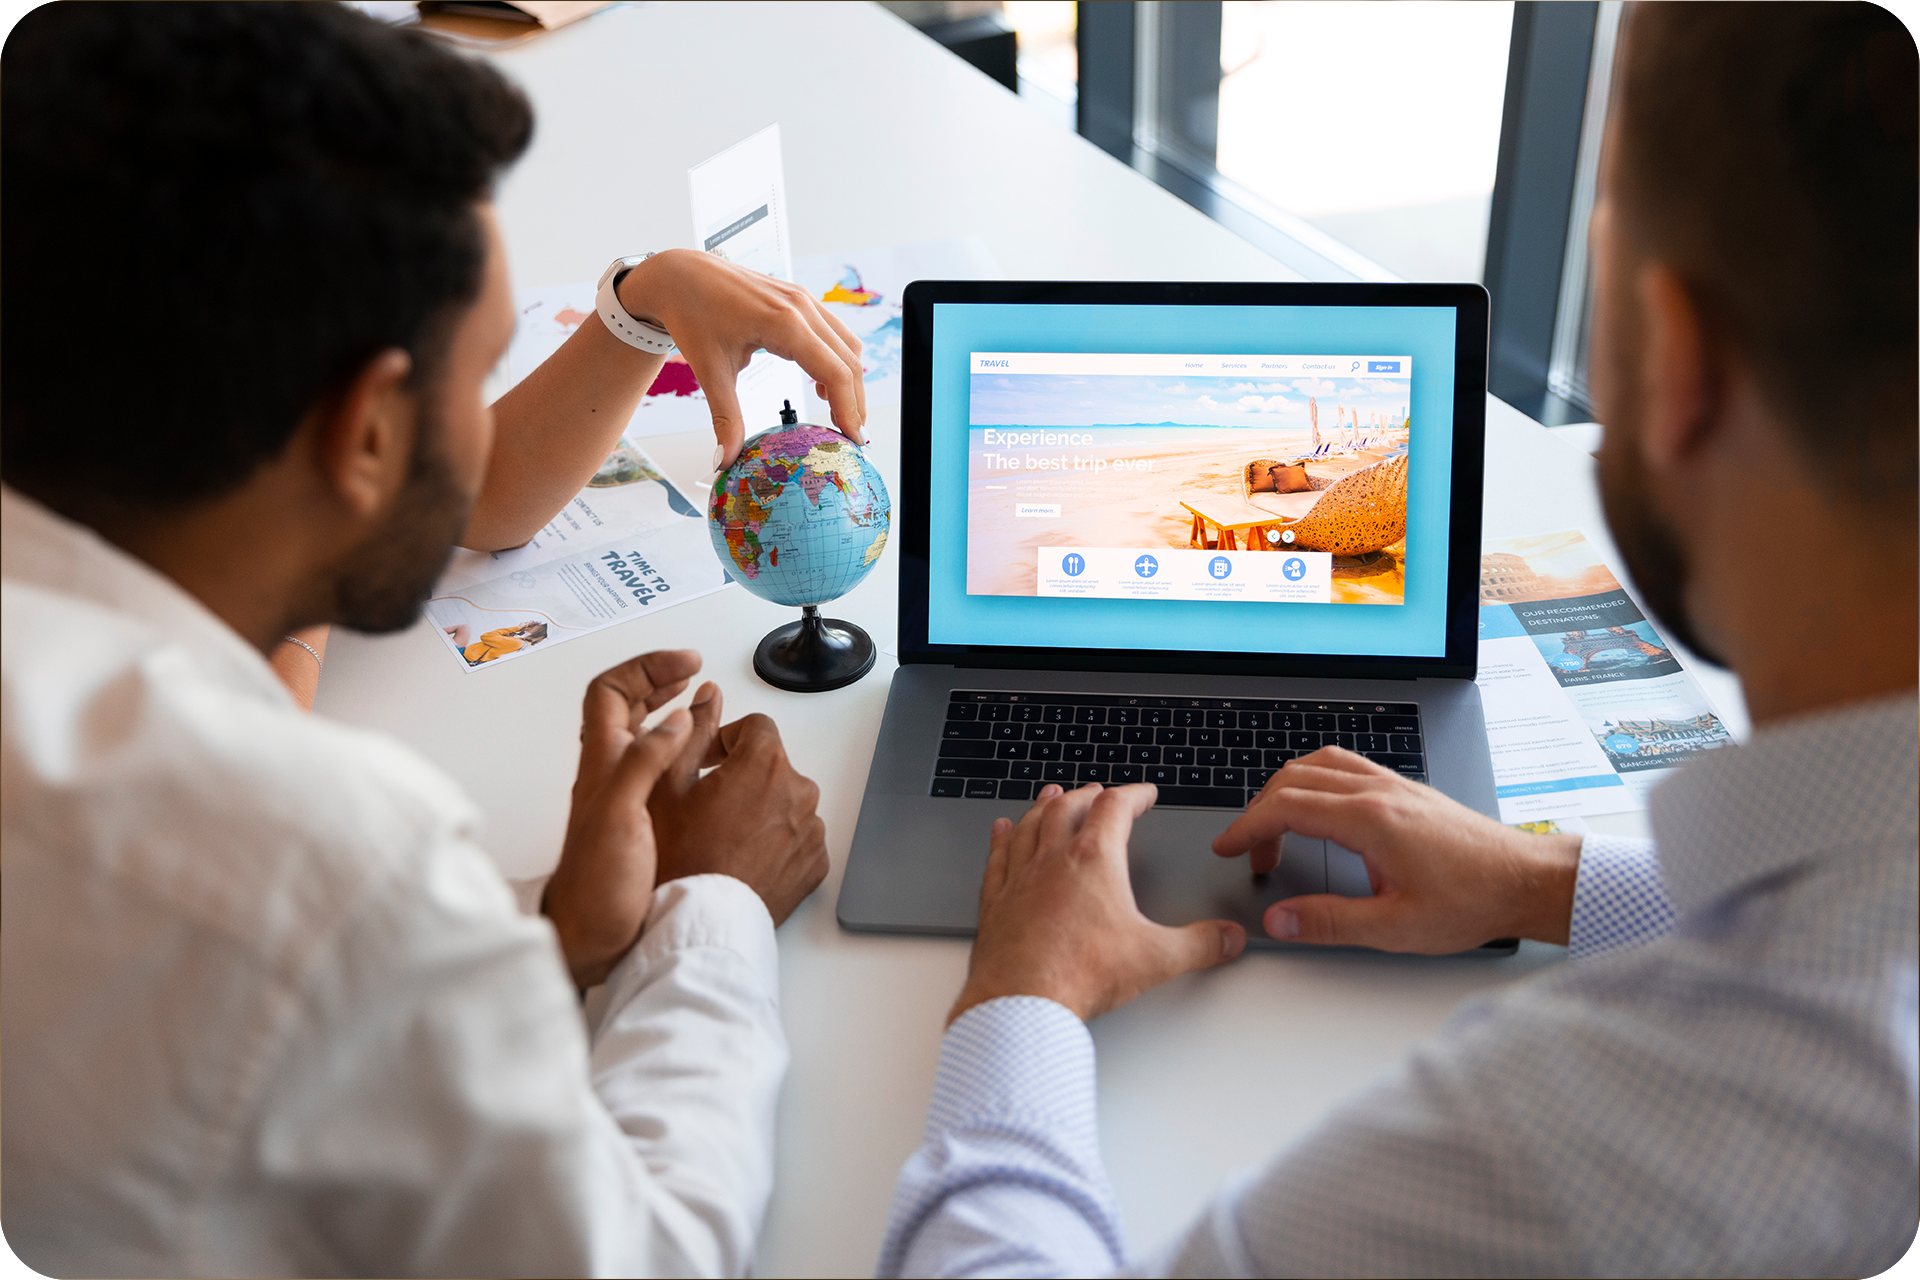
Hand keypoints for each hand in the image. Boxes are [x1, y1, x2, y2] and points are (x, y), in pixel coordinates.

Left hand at [544, 650, 701, 988]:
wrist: (589, 936)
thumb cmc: (596, 884)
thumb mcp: (620, 812)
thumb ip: (645, 761)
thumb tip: (676, 719)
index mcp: (601, 761)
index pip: (612, 691)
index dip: (647, 668)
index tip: (686, 665)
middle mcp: (609, 771)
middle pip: (626, 705)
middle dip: (660, 680)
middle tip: (692, 671)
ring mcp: (622, 794)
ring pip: (644, 734)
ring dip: (672, 711)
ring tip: (701, 703)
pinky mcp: (638, 818)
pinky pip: (658, 766)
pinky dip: (681, 749)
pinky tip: (700, 757)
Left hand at [617, 249, 866, 467]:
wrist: (681, 274)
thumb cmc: (692, 312)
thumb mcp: (710, 371)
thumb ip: (725, 418)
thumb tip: (725, 459)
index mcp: (784, 323)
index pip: (835, 372)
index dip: (849, 409)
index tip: (852, 439)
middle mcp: (801, 307)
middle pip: (849, 361)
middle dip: (855, 401)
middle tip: (852, 435)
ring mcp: (803, 300)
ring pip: (847, 345)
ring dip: (850, 380)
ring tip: (841, 413)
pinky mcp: (800, 299)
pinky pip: (833, 332)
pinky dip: (837, 360)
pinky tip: (822, 383)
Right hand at [645, 682, 827, 925]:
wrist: (700, 924)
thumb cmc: (678, 860)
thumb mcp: (666, 786)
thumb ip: (691, 731)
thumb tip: (707, 697)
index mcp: (765, 764)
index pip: (756, 726)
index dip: (726, 739)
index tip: (708, 761)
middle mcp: (799, 793)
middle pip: (771, 765)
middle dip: (743, 776)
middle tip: (707, 805)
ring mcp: (812, 831)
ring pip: (785, 802)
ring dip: (760, 809)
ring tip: (723, 837)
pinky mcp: (816, 864)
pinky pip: (797, 838)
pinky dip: (775, 841)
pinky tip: (743, 858)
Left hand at [950, 783, 1246, 1025]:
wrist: (1021, 1002)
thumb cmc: (1080, 974)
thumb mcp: (1155, 959)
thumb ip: (1199, 945)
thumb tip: (1227, 939)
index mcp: (1093, 861)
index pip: (1115, 808)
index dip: (1133, 795)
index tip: (1144, 793)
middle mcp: (1052, 859)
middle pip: (1068, 808)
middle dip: (1088, 795)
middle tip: (1099, 792)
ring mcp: (1019, 878)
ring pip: (1030, 825)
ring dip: (1043, 806)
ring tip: (1052, 796)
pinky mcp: (995, 901)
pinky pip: (998, 857)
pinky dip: (1002, 839)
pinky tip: (1001, 831)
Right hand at [1211, 747, 1581, 950]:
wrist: (1527, 880)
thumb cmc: (1473, 901)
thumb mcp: (1395, 927)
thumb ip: (1329, 922)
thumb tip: (1279, 920)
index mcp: (1369, 819)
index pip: (1286, 807)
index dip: (1247, 828)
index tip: (1228, 848)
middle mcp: (1379, 791)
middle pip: (1295, 779)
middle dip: (1261, 813)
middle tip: (1252, 854)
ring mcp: (1394, 785)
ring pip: (1320, 765)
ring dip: (1287, 791)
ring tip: (1277, 829)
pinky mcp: (1407, 790)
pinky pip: (1346, 766)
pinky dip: (1316, 781)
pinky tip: (1320, 809)